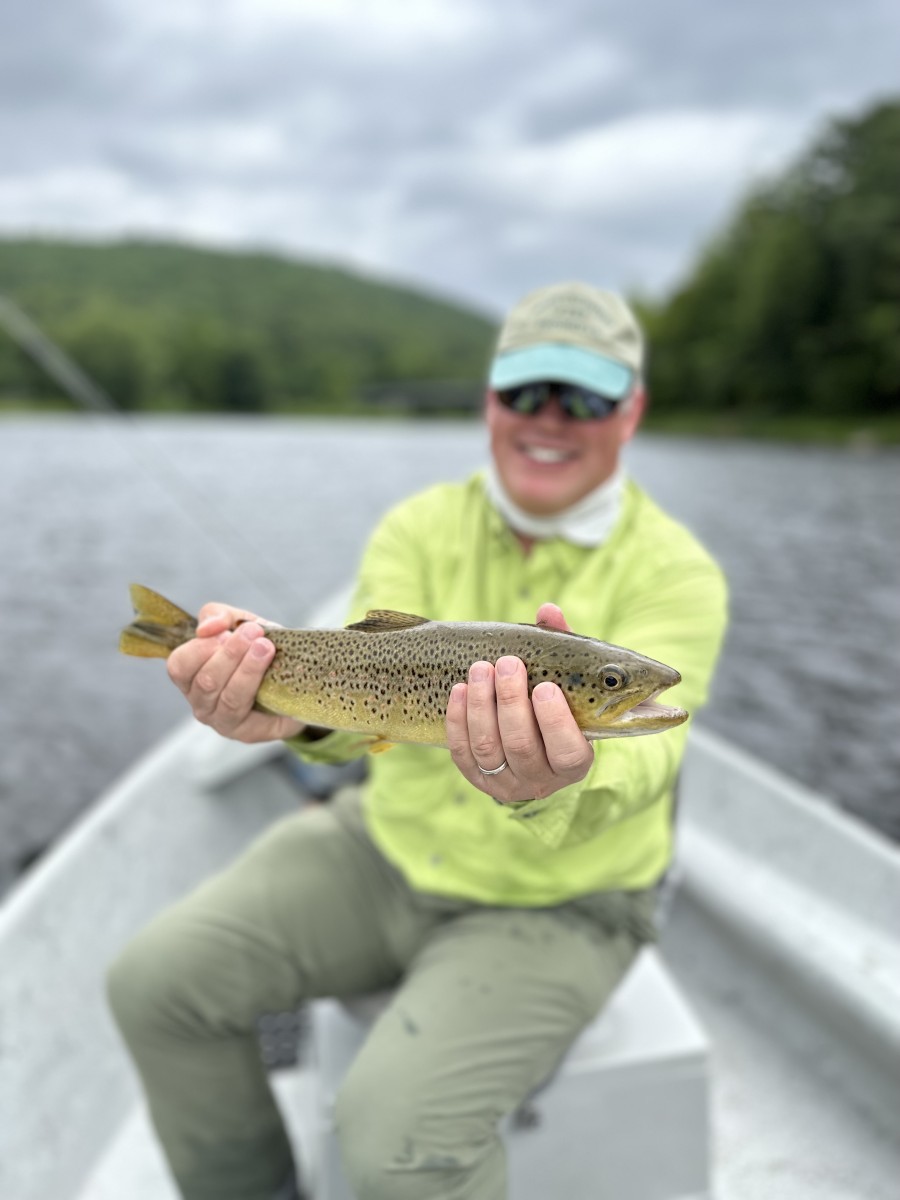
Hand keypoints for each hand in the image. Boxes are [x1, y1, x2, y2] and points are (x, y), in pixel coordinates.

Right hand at [166, 602, 302, 743]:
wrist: (295, 682)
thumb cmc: (258, 651)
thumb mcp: (240, 624)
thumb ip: (219, 616)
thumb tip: (208, 626)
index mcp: (191, 676)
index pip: (179, 666)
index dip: (200, 647)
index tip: (227, 631)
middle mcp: (201, 702)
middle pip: (205, 681)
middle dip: (230, 654)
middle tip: (254, 633)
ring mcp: (222, 721)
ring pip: (228, 697)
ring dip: (247, 669)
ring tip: (265, 647)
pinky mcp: (246, 732)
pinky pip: (249, 711)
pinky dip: (259, 687)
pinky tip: (273, 670)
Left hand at [445, 603, 594, 803]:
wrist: (528, 739)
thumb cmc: (553, 701)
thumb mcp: (565, 679)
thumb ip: (561, 646)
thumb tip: (548, 611)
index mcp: (574, 762)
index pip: (568, 752)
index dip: (555, 722)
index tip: (545, 687)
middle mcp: (541, 780)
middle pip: (522, 746)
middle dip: (510, 701)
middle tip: (508, 663)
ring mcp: (506, 782)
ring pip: (488, 748)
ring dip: (481, 705)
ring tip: (481, 668)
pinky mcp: (476, 779)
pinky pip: (462, 752)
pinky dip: (458, 720)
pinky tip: (460, 689)